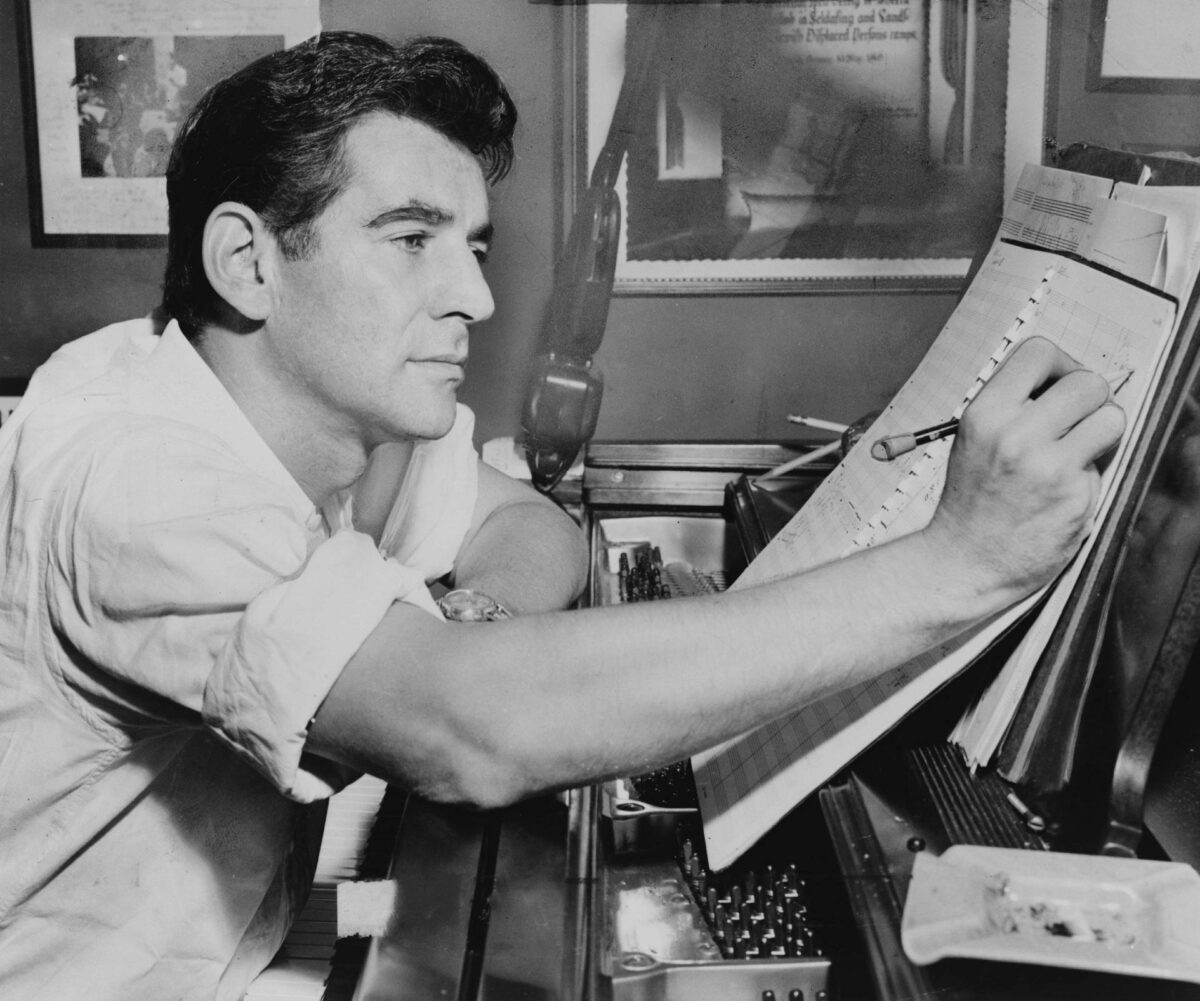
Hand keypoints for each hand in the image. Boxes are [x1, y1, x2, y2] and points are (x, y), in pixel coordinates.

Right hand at [926, 336, 1125, 600]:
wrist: (964, 561)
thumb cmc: (971, 500)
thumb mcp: (973, 439)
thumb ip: (1013, 406)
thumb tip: (1068, 381)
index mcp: (984, 414)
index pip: (1039, 352)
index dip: (1061, 363)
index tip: (1061, 383)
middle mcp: (1015, 435)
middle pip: (1087, 383)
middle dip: (1090, 399)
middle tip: (1076, 421)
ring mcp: (1048, 467)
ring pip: (1111, 419)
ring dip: (1101, 432)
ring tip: (1076, 451)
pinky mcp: (1075, 498)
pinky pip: (1104, 466)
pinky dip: (1089, 476)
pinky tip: (1061, 492)